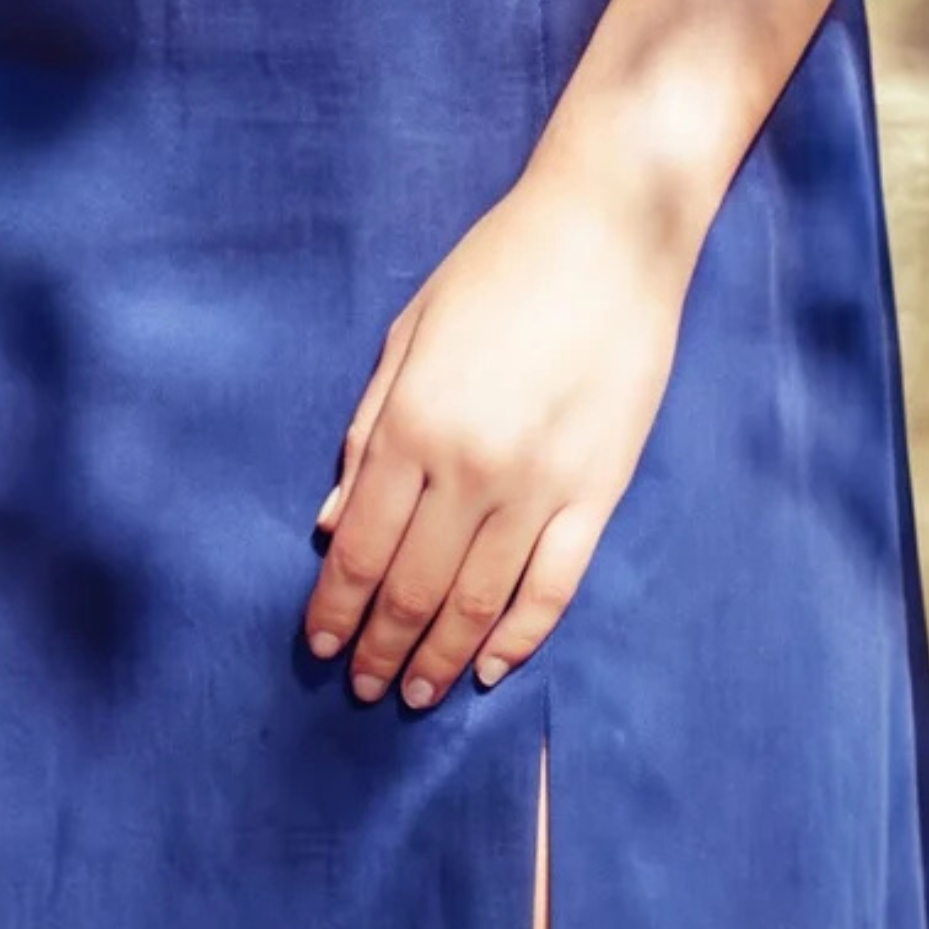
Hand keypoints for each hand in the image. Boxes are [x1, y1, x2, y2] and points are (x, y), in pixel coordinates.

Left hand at [302, 158, 696, 711]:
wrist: (609, 234)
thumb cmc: (496, 272)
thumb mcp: (408, 337)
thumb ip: (367, 433)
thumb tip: (329, 523)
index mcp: (413, 424)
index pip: (358, 547)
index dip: (335, 609)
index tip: (319, 648)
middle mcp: (470, 468)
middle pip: (413, 587)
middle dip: (380, 646)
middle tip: (363, 688)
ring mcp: (540, 486)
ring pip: (480, 603)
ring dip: (440, 656)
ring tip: (415, 694)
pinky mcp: (599, 493)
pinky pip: (554, 587)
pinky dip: (520, 638)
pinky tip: (491, 667)